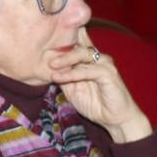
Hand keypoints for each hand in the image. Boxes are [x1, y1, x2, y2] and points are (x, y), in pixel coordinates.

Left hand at [49, 28, 151, 142]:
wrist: (114, 119)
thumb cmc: (93, 103)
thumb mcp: (71, 89)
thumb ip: (62, 76)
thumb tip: (44, 67)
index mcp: (88, 59)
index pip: (76, 42)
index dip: (61, 38)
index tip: (43, 39)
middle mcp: (97, 58)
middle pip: (78, 44)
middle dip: (60, 46)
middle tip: (44, 53)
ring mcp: (104, 64)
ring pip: (83, 54)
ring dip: (65, 59)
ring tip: (51, 65)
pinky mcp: (109, 74)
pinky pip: (88, 70)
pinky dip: (72, 73)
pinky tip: (59, 77)